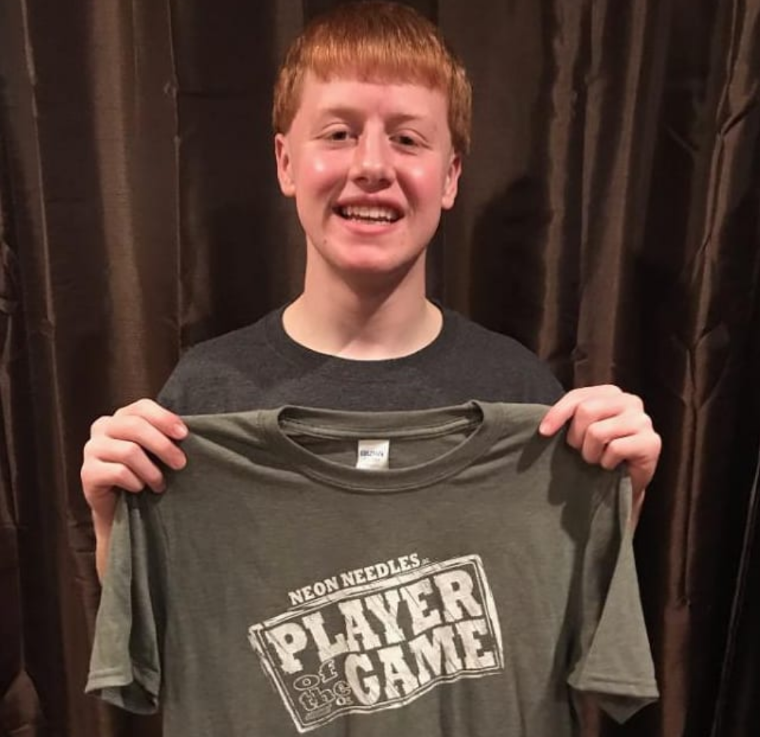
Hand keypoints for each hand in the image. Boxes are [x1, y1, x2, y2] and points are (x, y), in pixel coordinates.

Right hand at [81, 399, 187, 577]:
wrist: (121, 509)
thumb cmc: (144, 473)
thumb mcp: (156, 451)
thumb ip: (165, 436)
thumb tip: (188, 432)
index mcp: (120, 417)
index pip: (142, 407)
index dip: (164, 418)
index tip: (184, 435)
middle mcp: (102, 427)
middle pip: (135, 426)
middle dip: (163, 446)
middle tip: (180, 464)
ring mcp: (91, 449)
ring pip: (129, 451)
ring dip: (151, 470)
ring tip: (160, 484)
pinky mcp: (87, 473)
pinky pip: (118, 472)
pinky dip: (136, 482)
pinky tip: (140, 489)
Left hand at [538, 385, 660, 523]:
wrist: (621, 484)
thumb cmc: (597, 453)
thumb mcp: (579, 431)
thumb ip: (568, 418)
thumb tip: (544, 426)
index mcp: (611, 393)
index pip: (577, 396)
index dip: (557, 414)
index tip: (543, 432)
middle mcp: (630, 401)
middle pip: (586, 411)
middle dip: (576, 437)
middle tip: (581, 451)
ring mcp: (643, 420)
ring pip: (597, 432)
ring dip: (590, 453)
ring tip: (597, 459)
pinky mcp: (652, 442)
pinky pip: (615, 449)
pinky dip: (606, 463)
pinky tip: (612, 465)